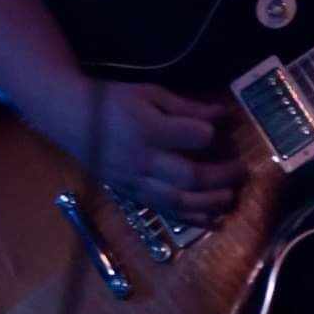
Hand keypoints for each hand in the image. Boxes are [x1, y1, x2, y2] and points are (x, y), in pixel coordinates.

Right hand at [41, 76, 245, 223]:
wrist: (71, 118)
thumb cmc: (113, 100)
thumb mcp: (150, 93)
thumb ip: (186, 107)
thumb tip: (222, 115)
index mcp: (147, 129)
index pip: (192, 137)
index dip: (213, 135)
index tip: (227, 130)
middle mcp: (142, 160)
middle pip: (189, 176)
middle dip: (221, 176)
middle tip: (242, 170)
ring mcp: (135, 182)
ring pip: (178, 202)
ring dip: (209, 203)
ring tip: (231, 198)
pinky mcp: (131, 194)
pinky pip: (164, 211)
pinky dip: (190, 218)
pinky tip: (211, 220)